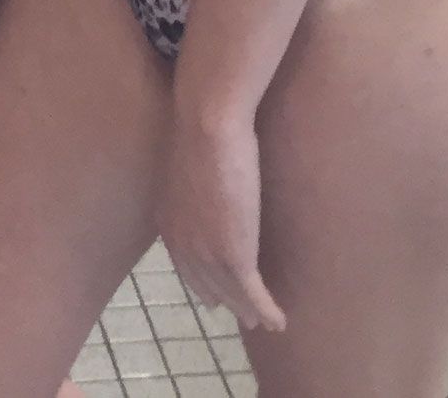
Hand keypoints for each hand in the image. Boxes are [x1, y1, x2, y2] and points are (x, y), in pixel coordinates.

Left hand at [159, 109, 285, 334]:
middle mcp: (183, 243)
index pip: (185, 263)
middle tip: (241, 313)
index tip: (214, 293)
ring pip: (230, 293)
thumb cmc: (201, 130)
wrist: (208, 126)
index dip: (202, 281)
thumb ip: (195, 183)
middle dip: (224, 299)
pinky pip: (252, 294)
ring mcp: (207, 253)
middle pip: (206, 284)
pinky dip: (266, 310)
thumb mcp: (190, 165)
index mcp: (169, 220)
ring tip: (261, 321)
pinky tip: (278, 321)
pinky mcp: (235, 257)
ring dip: (247, 309)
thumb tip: (207, 179)